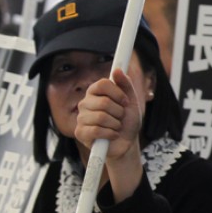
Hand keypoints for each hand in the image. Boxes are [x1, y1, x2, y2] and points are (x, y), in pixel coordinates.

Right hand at [74, 68, 144, 200]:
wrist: (126, 142)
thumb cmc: (128, 120)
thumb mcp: (132, 101)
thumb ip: (125, 84)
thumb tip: (117, 70)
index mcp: (96, 92)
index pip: (103, 83)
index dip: (118, 93)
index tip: (126, 102)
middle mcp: (85, 103)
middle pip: (103, 101)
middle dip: (119, 112)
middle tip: (121, 117)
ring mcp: (81, 118)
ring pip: (101, 117)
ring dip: (116, 124)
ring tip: (116, 127)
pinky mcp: (80, 133)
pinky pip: (96, 130)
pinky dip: (110, 134)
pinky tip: (112, 135)